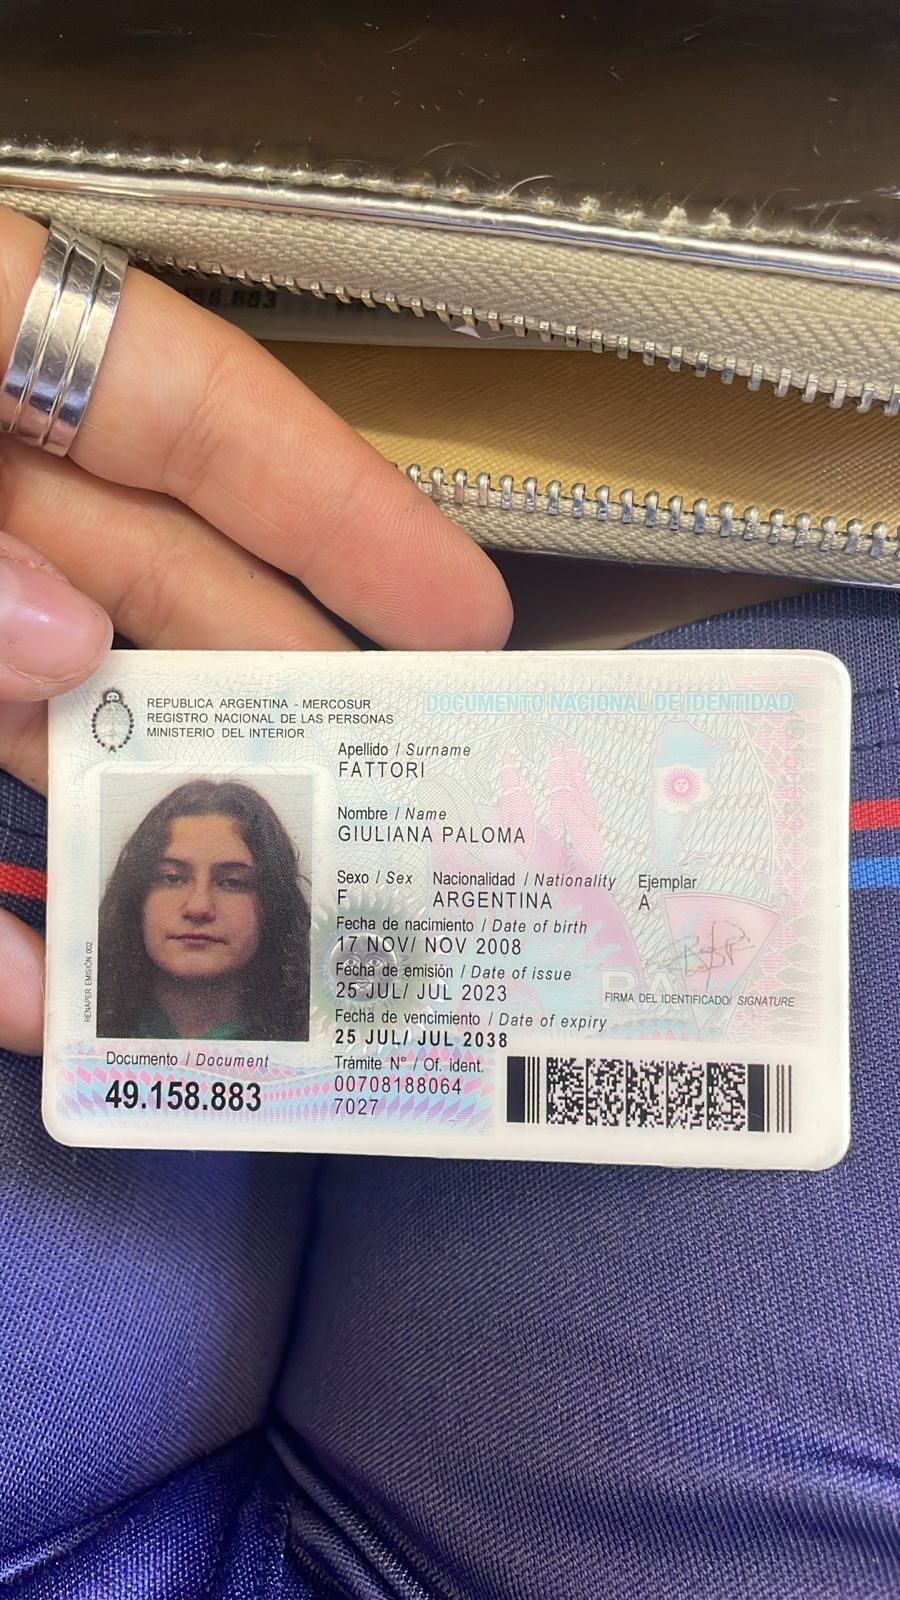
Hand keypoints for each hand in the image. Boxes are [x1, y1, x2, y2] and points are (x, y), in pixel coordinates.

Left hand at [0, 208, 511, 1054]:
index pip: (191, 408)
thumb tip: (69, 639)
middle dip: (268, 688)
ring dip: (143, 828)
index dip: (340, 511)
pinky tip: (44, 1001)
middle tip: (396, 788)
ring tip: (268, 920)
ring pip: (44, 719)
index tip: (465, 616)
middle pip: (143, 582)